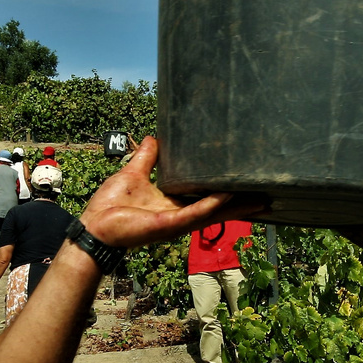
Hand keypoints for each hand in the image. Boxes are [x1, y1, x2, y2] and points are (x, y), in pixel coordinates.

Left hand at [79, 137, 262, 247]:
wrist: (95, 226)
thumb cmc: (111, 206)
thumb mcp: (133, 173)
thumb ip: (147, 157)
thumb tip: (154, 137)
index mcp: (174, 204)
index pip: (206, 199)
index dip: (227, 194)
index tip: (247, 185)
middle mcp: (181, 215)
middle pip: (219, 209)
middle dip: (243, 205)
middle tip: (268, 197)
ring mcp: (177, 220)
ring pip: (214, 213)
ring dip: (237, 207)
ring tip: (261, 200)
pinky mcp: (169, 223)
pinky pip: (196, 212)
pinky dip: (212, 203)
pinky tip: (229, 194)